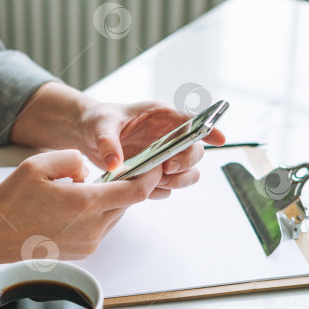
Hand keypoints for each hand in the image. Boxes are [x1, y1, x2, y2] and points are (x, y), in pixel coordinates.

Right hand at [0, 150, 161, 276]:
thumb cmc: (12, 200)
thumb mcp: (39, 164)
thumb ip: (73, 159)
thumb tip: (89, 170)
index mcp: (85, 204)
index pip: (136, 192)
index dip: (151, 176)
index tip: (156, 165)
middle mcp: (92, 228)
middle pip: (127, 203)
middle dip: (127, 186)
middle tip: (120, 170)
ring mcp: (89, 243)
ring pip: (115, 216)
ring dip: (110, 201)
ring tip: (86, 188)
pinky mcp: (83, 252)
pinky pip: (102, 228)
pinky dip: (98, 214)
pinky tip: (76, 206)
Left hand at [77, 102, 225, 198]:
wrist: (87, 136)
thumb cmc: (98, 121)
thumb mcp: (101, 125)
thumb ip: (108, 142)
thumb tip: (115, 165)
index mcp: (162, 117)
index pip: (193, 121)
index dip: (210, 130)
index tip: (221, 139)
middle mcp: (169, 137)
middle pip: (195, 152)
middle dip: (186, 163)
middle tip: (166, 169)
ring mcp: (164, 158)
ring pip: (187, 173)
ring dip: (177, 181)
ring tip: (155, 181)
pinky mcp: (153, 174)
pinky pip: (166, 188)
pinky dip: (158, 192)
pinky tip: (143, 189)